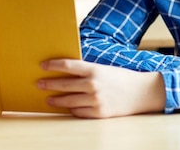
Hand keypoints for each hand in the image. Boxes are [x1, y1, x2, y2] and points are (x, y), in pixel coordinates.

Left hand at [37, 59, 164, 118]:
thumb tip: (64, 72)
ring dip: (56, 100)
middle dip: (49, 84)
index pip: (67, 65)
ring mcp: (95, 100)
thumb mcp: (102, 69)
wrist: (141, 93)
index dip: (52, 65)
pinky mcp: (99, 113)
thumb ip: (85, 71)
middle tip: (39, 83)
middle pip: (64, 84)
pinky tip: (66, 108)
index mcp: (94, 70)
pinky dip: (71, 110)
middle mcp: (93, 85)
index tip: (42, 66)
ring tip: (48, 99)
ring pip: (68, 101)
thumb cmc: (120, 78)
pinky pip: (78, 112)